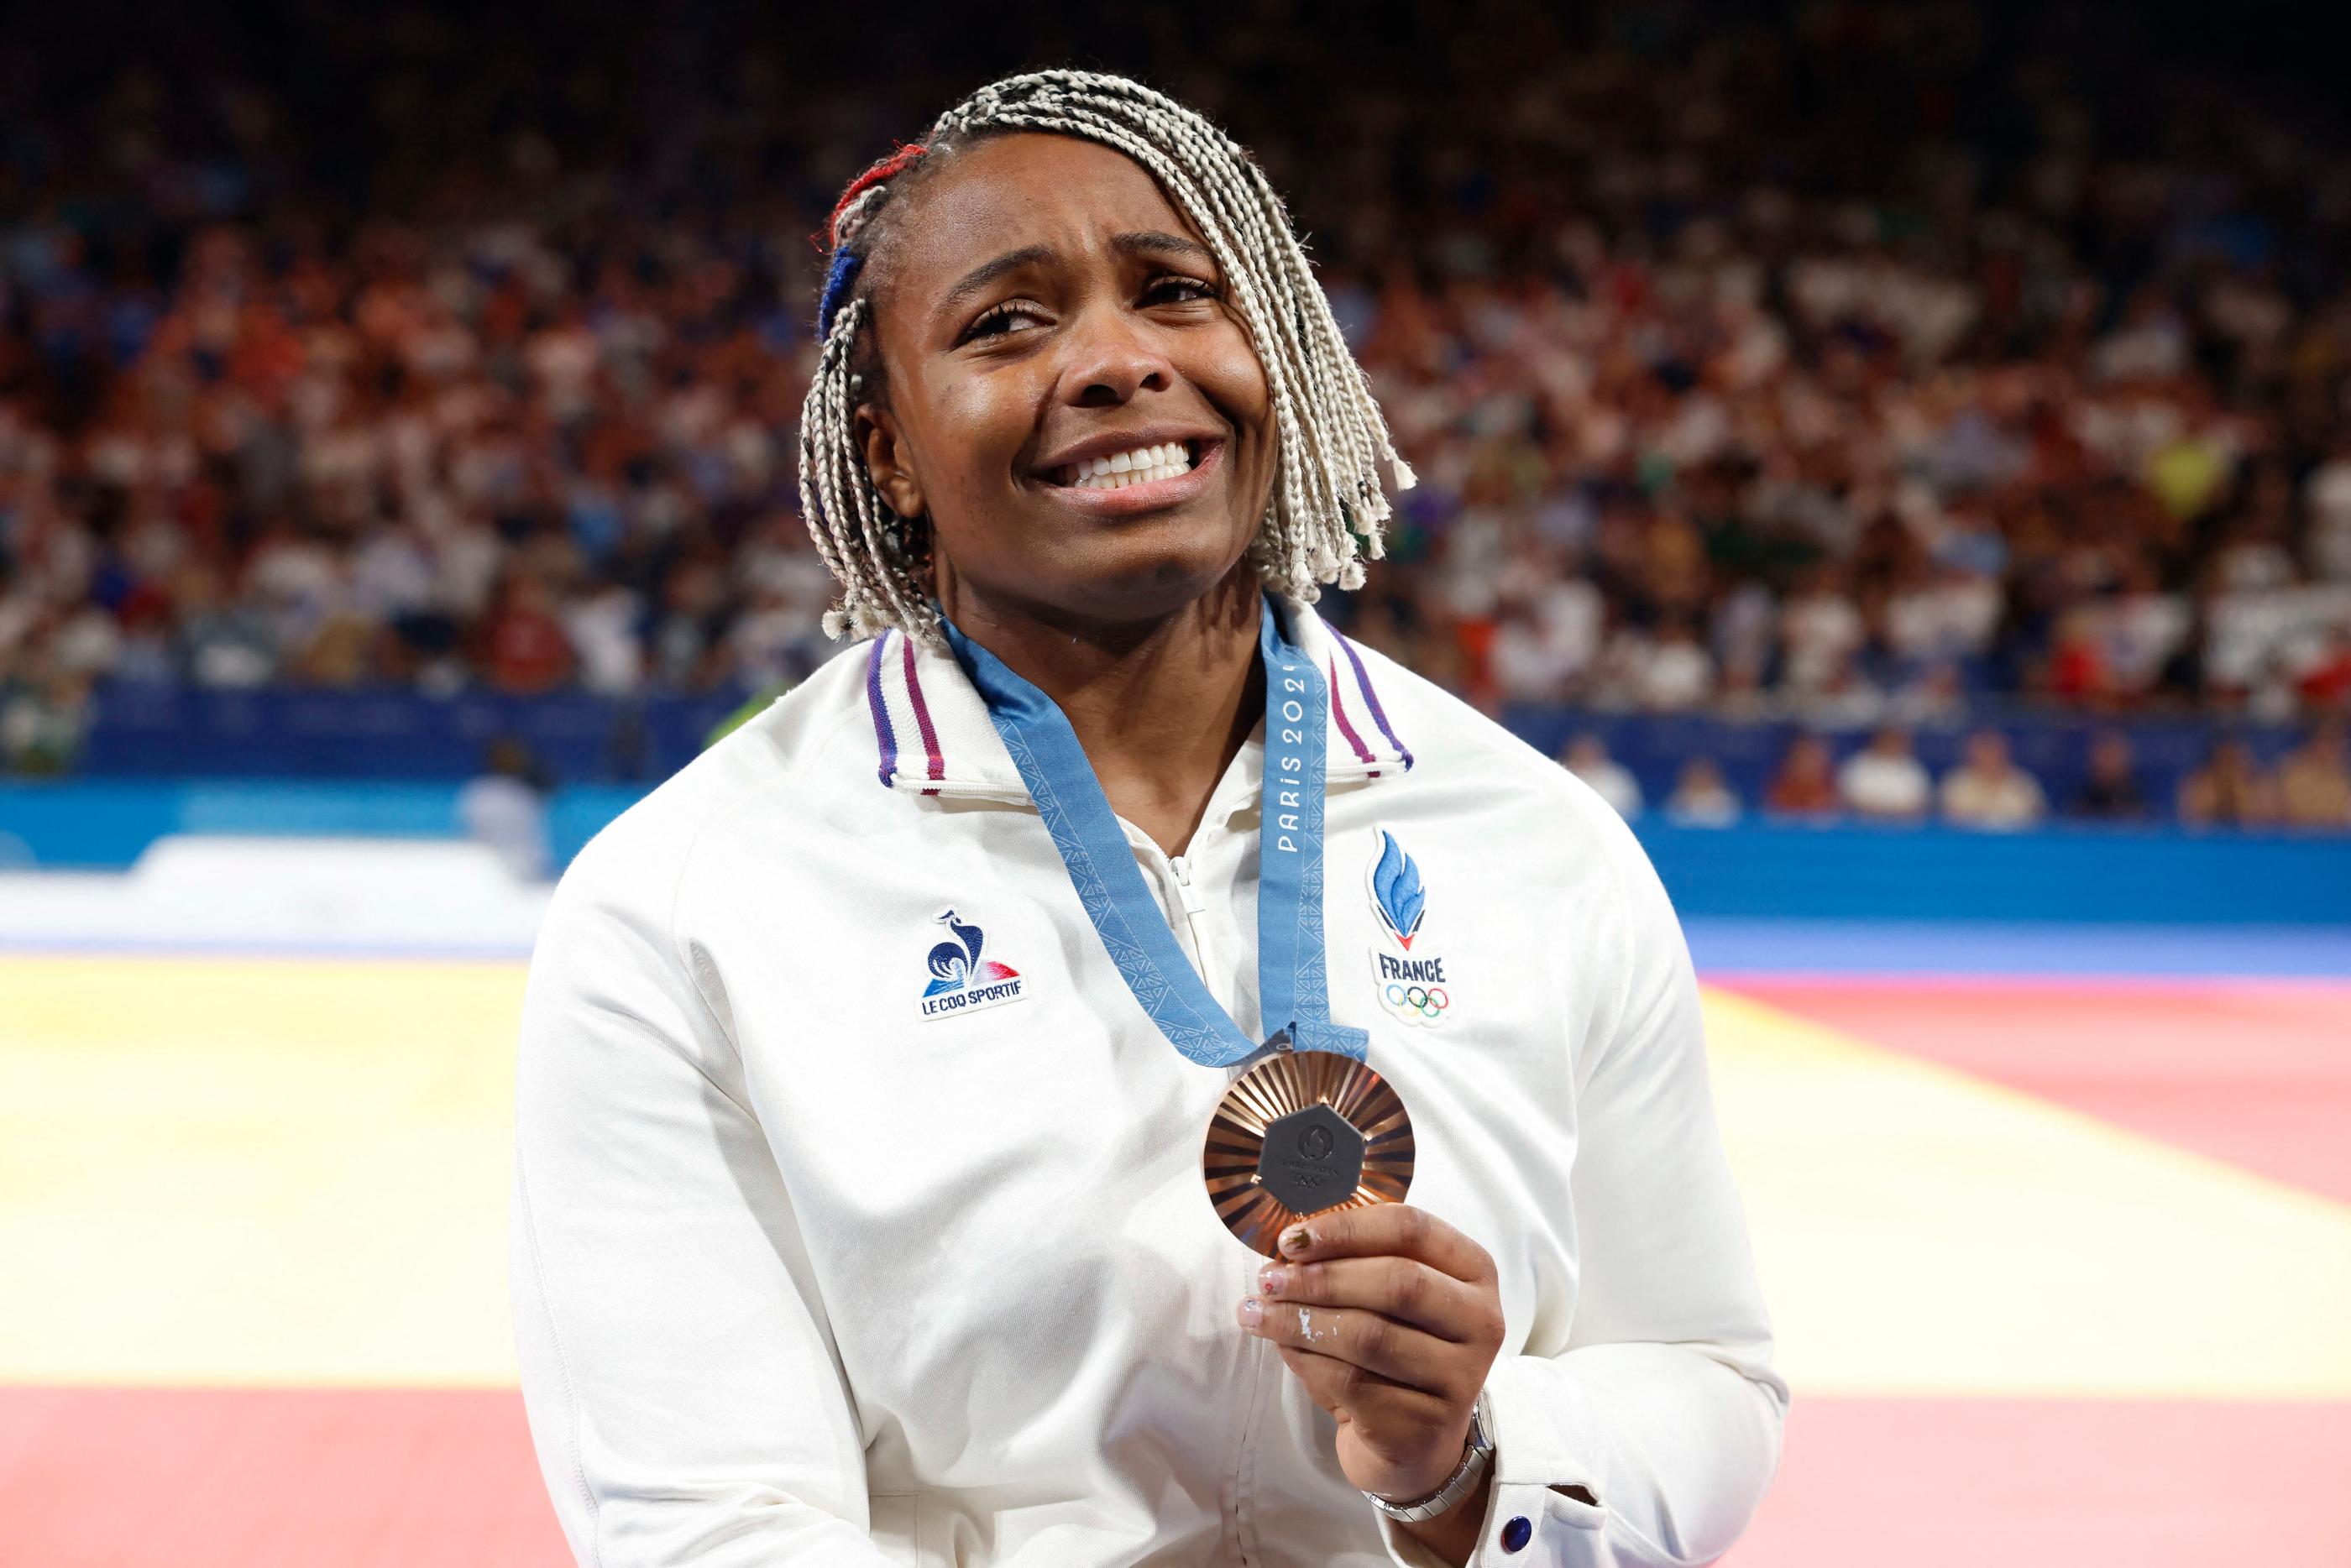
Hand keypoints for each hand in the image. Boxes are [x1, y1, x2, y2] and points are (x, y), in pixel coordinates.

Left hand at [1236, 1204, 1504, 1505]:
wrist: (1412, 1441)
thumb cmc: (1395, 1351)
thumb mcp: (1388, 1298)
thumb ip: (1353, 1262)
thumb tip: (1285, 1248)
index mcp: (1473, 1271)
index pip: (1410, 1229)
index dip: (1344, 1229)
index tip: (1290, 1239)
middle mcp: (1481, 1321)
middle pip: (1397, 1281)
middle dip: (1320, 1278)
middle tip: (1268, 1279)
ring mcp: (1460, 1378)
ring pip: (1369, 1335)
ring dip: (1301, 1320)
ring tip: (1256, 1313)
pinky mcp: (1425, 1424)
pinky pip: (1351, 1382)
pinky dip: (1305, 1361)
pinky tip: (1282, 1348)